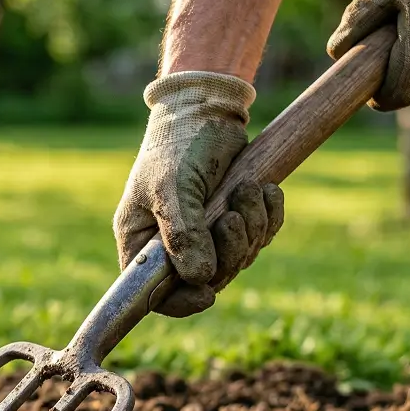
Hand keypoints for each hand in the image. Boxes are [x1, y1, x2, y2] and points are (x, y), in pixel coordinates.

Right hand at [113, 72, 285, 317]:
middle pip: (206, 279)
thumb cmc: (176, 146)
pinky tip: (267, 190)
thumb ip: (182, 233)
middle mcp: (170, 245)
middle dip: (230, 251)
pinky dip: (268, 217)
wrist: (206, 108)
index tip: (208, 293)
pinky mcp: (233, 218)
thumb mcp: (172, 187)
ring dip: (252, 228)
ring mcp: (205, 234)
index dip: (181, 302)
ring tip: (249, 190)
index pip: (154, 293)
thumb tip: (199, 278)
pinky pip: (258, 236)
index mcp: (141, 242)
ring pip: (238, 258)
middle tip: (233, 217)